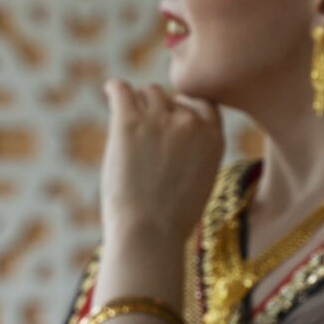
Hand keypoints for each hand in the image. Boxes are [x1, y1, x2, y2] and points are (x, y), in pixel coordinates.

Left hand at [99, 81, 224, 258]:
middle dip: (157, 109)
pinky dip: (114, 90)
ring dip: (137, 105)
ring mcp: (160, 119)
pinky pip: (121, 90)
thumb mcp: (201, 181)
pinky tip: (109, 92)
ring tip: (126, 122)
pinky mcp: (129, 122)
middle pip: (170, 97)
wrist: (150, 233)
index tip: (171, 116)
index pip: (202, 103)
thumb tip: (176, 135)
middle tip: (142, 129)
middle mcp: (191, 123)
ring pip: (147, 93)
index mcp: (214, 138)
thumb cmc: (171, 219)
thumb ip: (196, 152)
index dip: (184, 107)